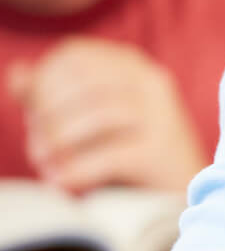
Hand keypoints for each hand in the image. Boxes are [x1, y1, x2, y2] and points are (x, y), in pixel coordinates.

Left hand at [7, 39, 204, 193]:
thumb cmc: (126, 155)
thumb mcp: (88, 120)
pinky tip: (60, 182)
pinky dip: (77, 170)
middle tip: (37, 149)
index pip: (74, 55)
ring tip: (43, 165)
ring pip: (95, 116)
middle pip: (81, 83)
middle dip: (47, 116)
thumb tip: (16, 72)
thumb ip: (50, 95)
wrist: (182, 195)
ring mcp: (162, 115)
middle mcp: (152, 83)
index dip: (43, 81)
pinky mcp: (162, 152)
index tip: (35, 115)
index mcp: (134, 67)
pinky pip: (109, 156)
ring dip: (57, 143)